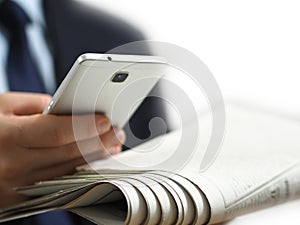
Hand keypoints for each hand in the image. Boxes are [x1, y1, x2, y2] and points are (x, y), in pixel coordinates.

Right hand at [0, 92, 124, 207]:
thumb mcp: (0, 106)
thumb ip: (36, 105)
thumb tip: (67, 109)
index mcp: (8, 136)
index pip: (57, 132)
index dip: (86, 126)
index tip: (106, 120)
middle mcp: (13, 164)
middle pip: (69, 154)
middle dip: (99, 143)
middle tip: (116, 133)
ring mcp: (17, 186)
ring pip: (68, 172)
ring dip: (94, 159)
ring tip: (110, 147)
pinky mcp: (21, 199)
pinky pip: (57, 184)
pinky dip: (78, 172)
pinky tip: (90, 163)